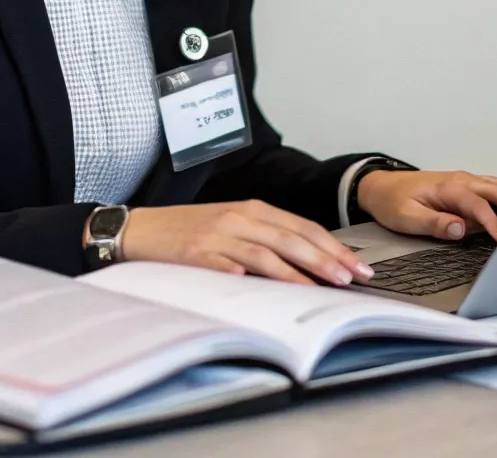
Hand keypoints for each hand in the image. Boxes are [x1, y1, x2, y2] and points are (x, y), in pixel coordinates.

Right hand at [122, 201, 373, 286]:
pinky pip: (225, 264)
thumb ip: (266, 239)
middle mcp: (239, 218)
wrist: (140, 228)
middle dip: (326, 259)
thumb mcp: (232, 226)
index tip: (356, 265)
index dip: (332, 246)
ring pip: (267, 252)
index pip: (303, 227)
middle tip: (351, 277)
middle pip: (291, 238)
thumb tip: (308, 263)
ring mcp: (218, 235)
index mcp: (252, 210)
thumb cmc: (189, 230)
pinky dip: (244, 273)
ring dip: (297, 271)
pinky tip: (261, 285)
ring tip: (321, 286)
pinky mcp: (196, 253)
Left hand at [357, 170, 496, 242]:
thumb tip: (460, 229)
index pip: (479, 203)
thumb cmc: (394, 201)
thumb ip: (434, 223)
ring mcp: (472, 182)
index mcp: (449, 188)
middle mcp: (465, 181)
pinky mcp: (475, 188)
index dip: (493, 222)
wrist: (383, 186)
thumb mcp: (405, 217)